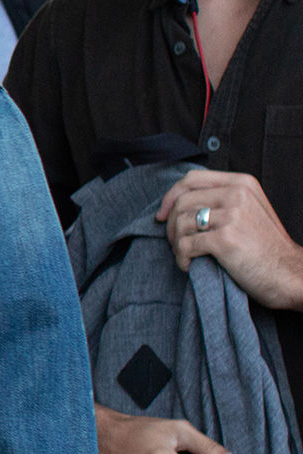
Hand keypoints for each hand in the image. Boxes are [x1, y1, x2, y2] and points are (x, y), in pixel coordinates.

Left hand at [156, 169, 302, 309]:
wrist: (290, 274)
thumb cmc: (266, 247)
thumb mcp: (250, 210)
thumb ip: (222, 199)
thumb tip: (178, 201)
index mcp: (242, 183)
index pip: (192, 179)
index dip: (170, 196)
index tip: (162, 215)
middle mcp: (237, 194)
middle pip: (181, 202)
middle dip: (170, 224)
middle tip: (174, 242)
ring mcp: (231, 215)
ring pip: (181, 223)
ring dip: (176, 243)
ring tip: (186, 255)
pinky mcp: (225, 238)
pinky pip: (186, 245)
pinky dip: (182, 258)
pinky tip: (190, 266)